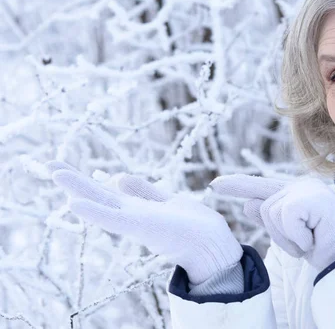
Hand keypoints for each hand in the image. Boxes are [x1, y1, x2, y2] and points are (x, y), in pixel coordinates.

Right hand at [46, 161, 242, 284]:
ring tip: (56, 174)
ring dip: (79, 189)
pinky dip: (95, 212)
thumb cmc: (192, 224)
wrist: (212, 243)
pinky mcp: (142, 228)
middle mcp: (132, 213)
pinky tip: (75, 204)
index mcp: (137, 206)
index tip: (62, 167)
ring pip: (101, 203)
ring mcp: (135, 221)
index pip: (106, 190)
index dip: (85, 179)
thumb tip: (119, 177)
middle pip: (98, 194)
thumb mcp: (165, 200)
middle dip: (74, 180)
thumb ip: (144, 191)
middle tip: (49, 164)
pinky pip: (114, 219)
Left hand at [210, 175, 334, 270]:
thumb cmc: (327, 247)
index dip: (237, 185)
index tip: (214, 184)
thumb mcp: (293, 236)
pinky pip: (286, 218)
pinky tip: (315, 237)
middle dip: (280, 234)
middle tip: (306, 241)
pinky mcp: (310, 198)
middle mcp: (301, 186)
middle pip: (264, 209)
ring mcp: (306, 189)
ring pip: (272, 214)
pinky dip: (298, 237)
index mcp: (296, 193)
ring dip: (290, 238)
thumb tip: (247, 205)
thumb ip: (272, 219)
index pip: (261, 187)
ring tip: (312, 239)